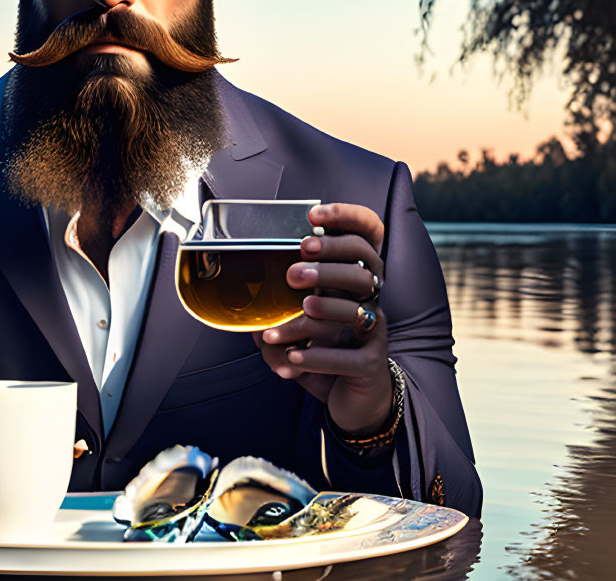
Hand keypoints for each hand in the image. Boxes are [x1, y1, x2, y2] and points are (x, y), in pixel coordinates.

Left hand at [252, 202, 391, 435]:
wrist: (355, 401)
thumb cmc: (325, 352)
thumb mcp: (302, 323)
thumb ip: (279, 306)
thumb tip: (241, 296)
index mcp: (352, 282)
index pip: (365, 237)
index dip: (346, 218)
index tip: (312, 214)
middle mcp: (369, 301)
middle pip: (360, 273)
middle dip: (326, 269)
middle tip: (293, 274)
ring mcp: (374, 332)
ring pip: (353, 313)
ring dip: (318, 314)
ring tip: (291, 319)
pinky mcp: (372, 364)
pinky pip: (348, 357)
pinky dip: (317, 357)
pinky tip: (292, 358)